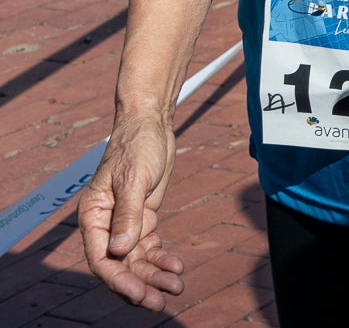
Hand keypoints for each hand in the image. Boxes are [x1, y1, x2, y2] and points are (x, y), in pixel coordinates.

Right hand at [79, 112, 184, 309]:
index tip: (139, 295)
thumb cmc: (137, 147)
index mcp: (93, 216)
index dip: (119, 279)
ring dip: (154, 275)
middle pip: (120, 264)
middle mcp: (105, 225)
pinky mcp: (143, 219)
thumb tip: (119, 250)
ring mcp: (125, 223)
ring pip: (137, 259)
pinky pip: (150, 247)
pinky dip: (162, 258)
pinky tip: (177, 267)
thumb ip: (127, 215)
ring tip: (177, 287)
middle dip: (140, 285)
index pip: (101, 258)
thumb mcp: (133, 179)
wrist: (151, 126)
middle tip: (161, 302)